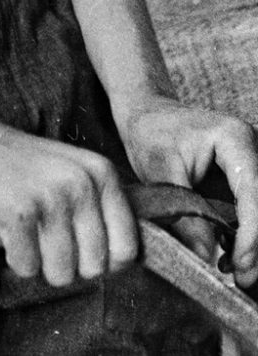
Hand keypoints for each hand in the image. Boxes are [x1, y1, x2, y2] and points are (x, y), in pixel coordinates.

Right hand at [0, 108, 139, 287]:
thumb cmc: (16, 163)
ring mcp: (51, 195)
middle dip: (64, 263)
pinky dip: (12, 255)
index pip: (127, 249)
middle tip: (40, 234)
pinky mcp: (19, 209)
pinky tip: (4, 225)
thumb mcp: (69, 172)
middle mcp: (82, 182)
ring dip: (36, 261)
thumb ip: (99, 208)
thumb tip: (125, 263)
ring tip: (22, 228)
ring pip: (60, 273)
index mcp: (101, 173)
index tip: (74, 246)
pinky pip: (27, 266)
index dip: (101, 260)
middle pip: (93, 268)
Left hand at [119, 98, 257, 287]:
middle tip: (241, 279)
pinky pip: (252, 211)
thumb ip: (184, 212)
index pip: (254, 192)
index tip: (241, 263)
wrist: (147, 115)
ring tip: (234, 272)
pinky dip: (246, 236)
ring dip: (253, 244)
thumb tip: (205, 256)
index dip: (252, 232)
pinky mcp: (245, 180)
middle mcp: (252, 149)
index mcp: (235, 139)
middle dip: (256, 244)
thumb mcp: (160, 169)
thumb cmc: (151, 134)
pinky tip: (230, 257)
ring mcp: (252, 165)